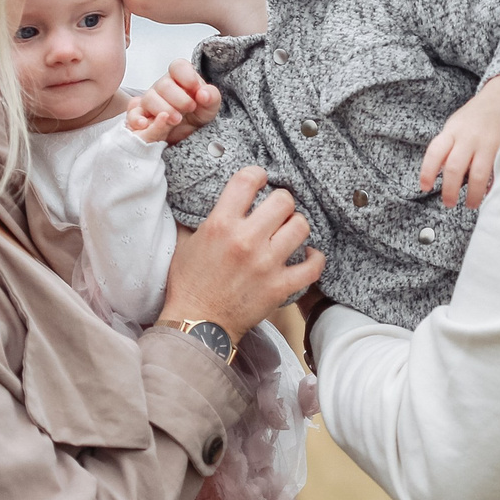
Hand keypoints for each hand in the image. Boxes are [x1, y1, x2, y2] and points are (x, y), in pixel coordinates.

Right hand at [131, 60, 221, 144]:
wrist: (189, 135)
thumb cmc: (199, 114)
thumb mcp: (210, 107)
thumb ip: (211, 97)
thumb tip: (203, 94)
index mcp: (181, 77)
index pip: (178, 66)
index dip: (186, 76)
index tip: (196, 89)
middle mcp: (163, 86)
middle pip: (163, 85)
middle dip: (178, 98)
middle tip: (190, 108)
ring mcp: (150, 100)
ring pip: (149, 99)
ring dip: (163, 110)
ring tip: (176, 120)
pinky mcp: (142, 115)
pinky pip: (133, 113)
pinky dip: (137, 118)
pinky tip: (145, 125)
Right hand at [161, 166, 323, 335]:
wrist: (197, 324)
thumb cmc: (188, 285)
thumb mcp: (186, 243)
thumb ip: (202, 218)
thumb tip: (215, 200)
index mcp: (220, 224)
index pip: (247, 180)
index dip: (257, 175)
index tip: (259, 181)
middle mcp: (246, 240)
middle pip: (283, 200)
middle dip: (281, 202)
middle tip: (275, 212)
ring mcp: (266, 264)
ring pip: (301, 226)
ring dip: (295, 226)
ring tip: (288, 233)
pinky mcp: (280, 287)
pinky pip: (313, 266)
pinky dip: (314, 259)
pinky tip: (307, 255)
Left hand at [418, 73, 499, 209]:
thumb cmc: (474, 117)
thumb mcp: (455, 125)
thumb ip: (446, 147)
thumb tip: (437, 173)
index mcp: (452, 132)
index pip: (434, 153)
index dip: (427, 172)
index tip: (424, 188)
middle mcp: (468, 137)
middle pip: (454, 168)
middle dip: (449, 190)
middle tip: (449, 203)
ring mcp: (488, 143)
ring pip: (478, 175)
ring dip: (473, 195)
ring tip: (471, 204)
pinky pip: (497, 172)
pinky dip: (493, 187)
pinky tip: (489, 194)